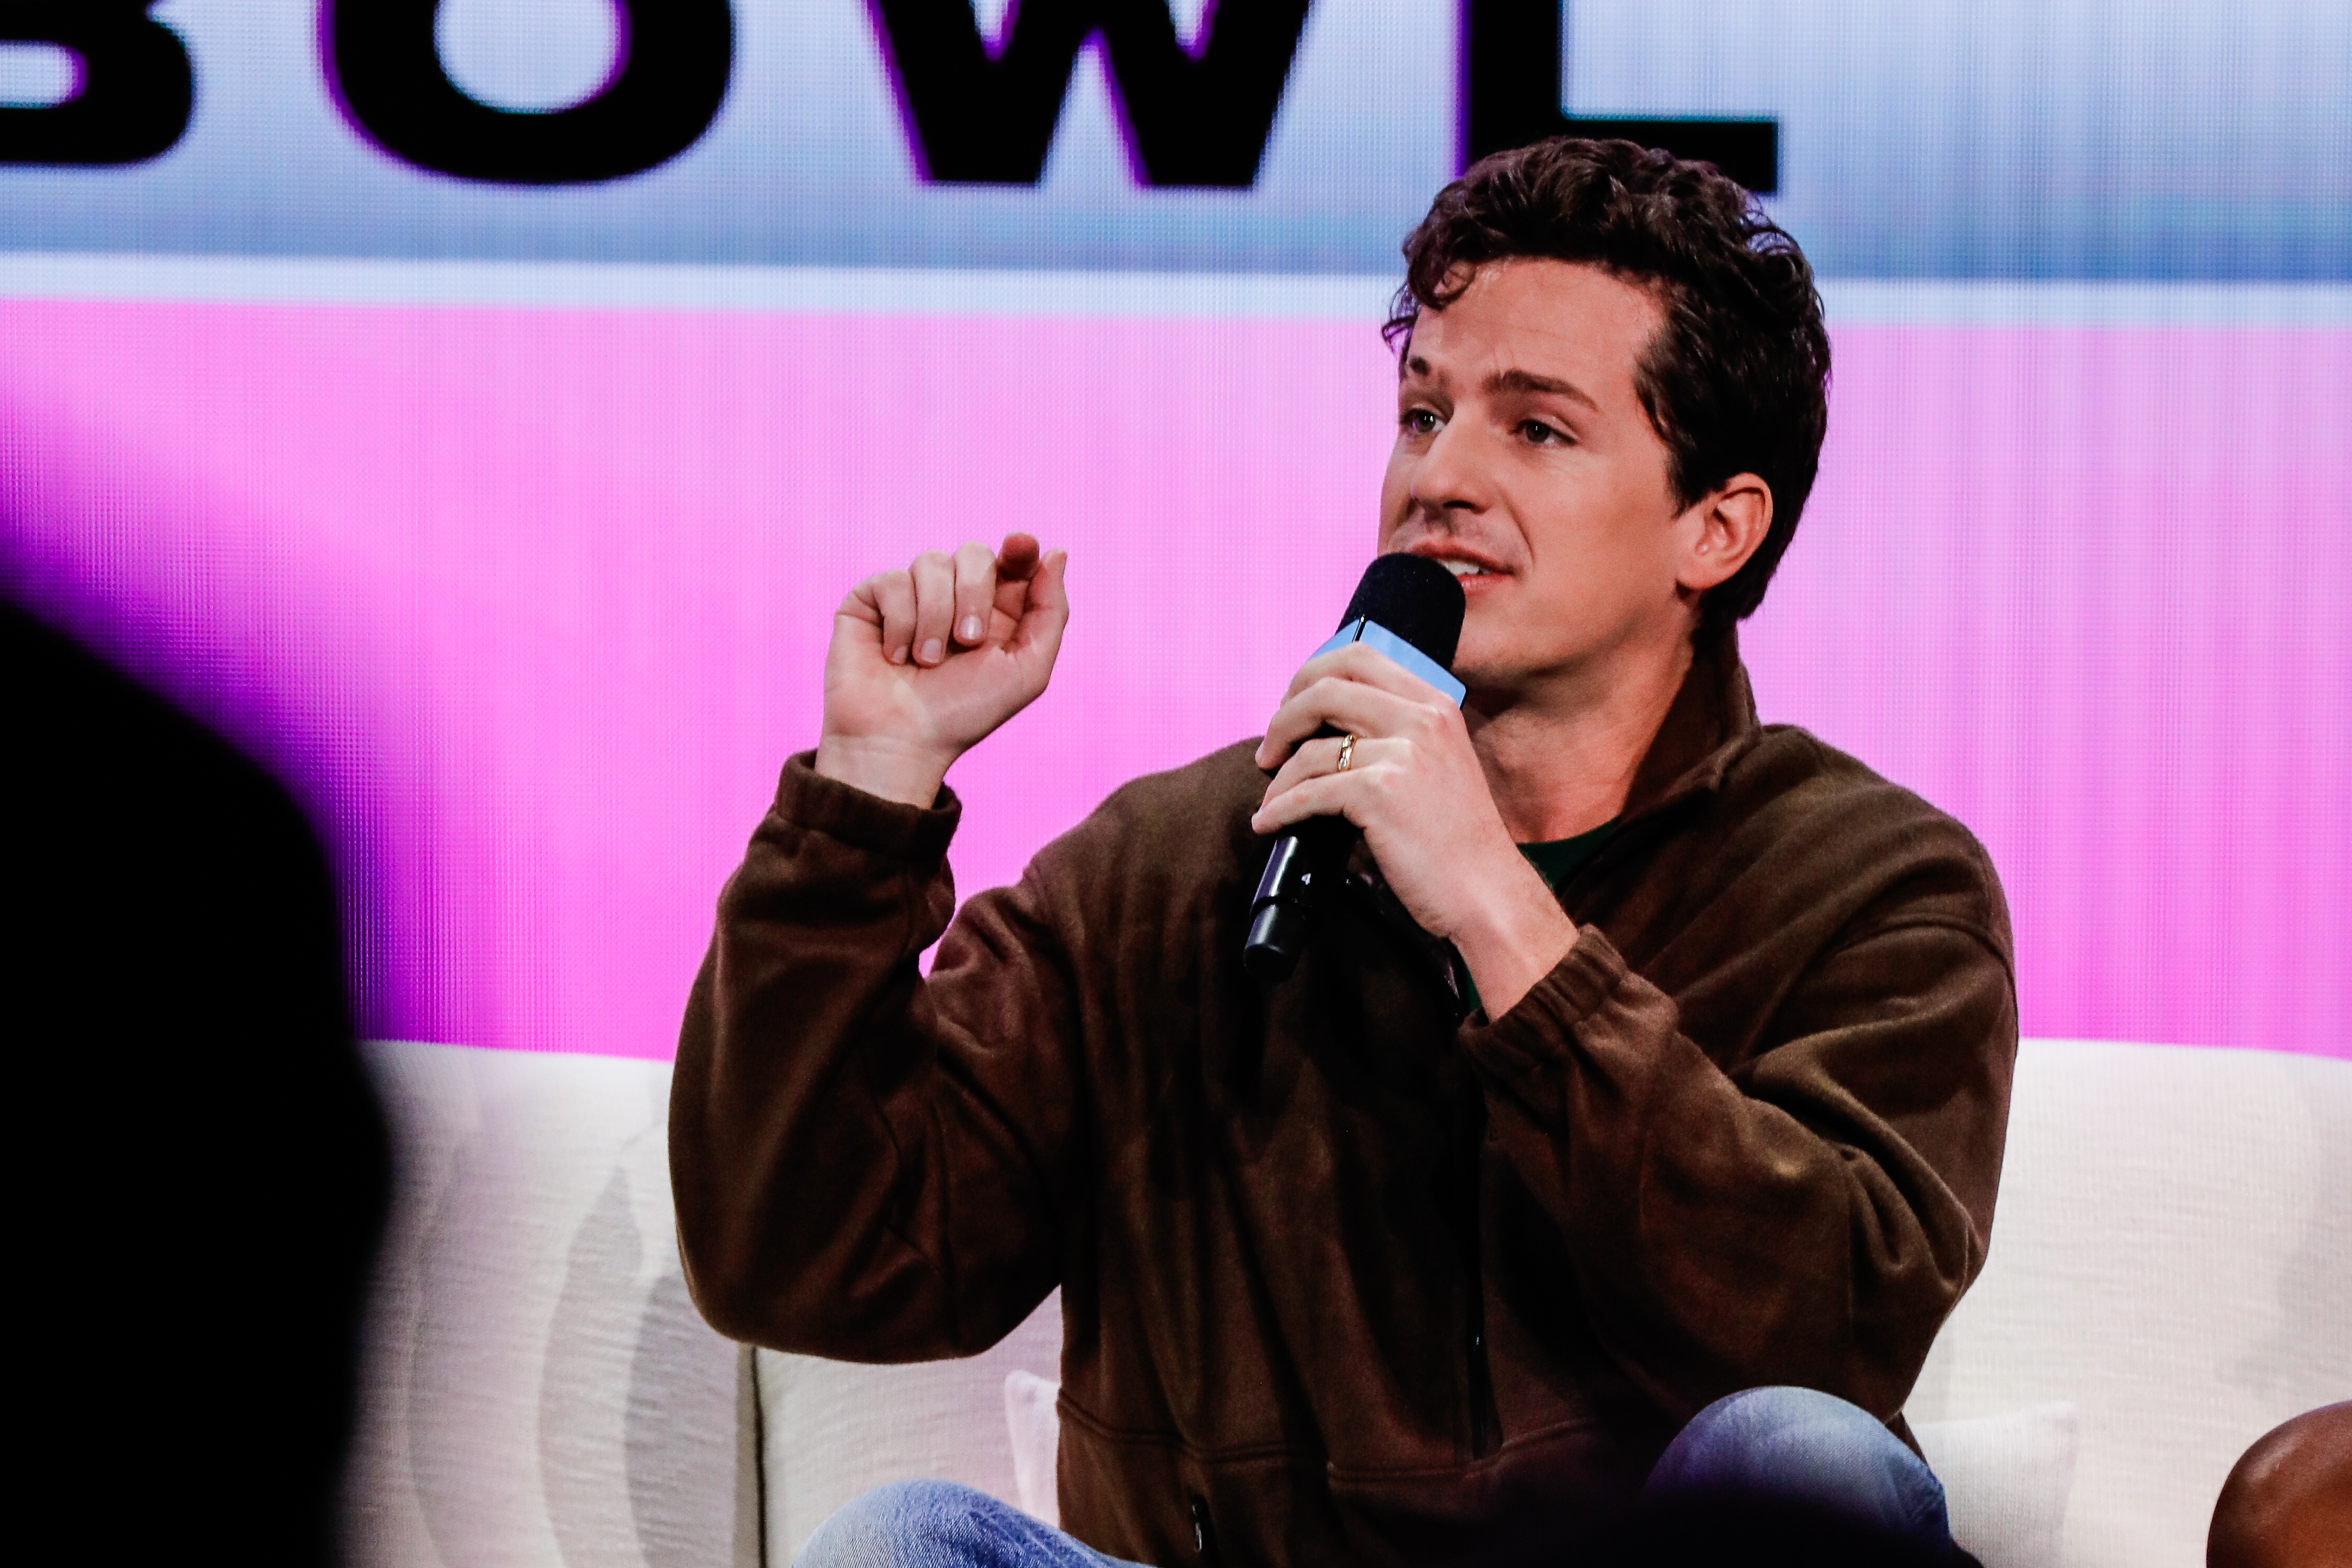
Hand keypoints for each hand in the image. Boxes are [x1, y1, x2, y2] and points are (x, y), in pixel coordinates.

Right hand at [814, 534, 1069, 807]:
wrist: (901, 741)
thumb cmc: (964, 713)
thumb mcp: (1027, 670)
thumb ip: (1050, 611)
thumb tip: (1057, 552)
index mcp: (996, 611)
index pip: (1013, 559)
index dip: (1020, 547)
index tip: (1020, 545)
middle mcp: (954, 597)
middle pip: (974, 553)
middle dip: (974, 593)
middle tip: (968, 641)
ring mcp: (911, 595)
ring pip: (931, 561)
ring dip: (935, 616)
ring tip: (928, 662)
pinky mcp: (871, 600)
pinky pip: (893, 580)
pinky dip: (900, 623)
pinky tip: (896, 657)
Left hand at [1251, 644, 1576, 1016]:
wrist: (1488, 893)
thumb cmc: (1456, 840)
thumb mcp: (1437, 764)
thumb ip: (1395, 733)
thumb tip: (1324, 727)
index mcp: (1434, 704)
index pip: (1358, 657)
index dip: (1310, 676)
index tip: (1291, 710)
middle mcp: (1421, 718)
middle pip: (1325, 688)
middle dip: (1283, 717)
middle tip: (1268, 751)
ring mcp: (1403, 753)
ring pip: (1311, 747)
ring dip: (1278, 776)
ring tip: (1270, 798)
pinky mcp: (1381, 793)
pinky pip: (1308, 793)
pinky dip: (1279, 809)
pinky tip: (1268, 824)